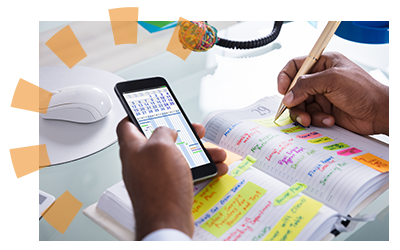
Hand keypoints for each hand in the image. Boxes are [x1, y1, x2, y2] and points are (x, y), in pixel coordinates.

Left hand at [116, 117, 227, 239]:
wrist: (167, 222)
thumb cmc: (160, 186)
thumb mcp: (162, 146)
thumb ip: (163, 131)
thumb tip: (167, 130)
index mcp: (133, 148)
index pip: (127, 125)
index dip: (138, 114)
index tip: (150, 109)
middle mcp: (142, 162)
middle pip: (161, 140)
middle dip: (182, 133)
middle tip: (195, 130)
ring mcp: (155, 176)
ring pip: (178, 156)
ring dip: (198, 152)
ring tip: (214, 152)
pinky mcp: (168, 188)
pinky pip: (185, 173)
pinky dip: (200, 169)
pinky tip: (214, 168)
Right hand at [277, 52, 388, 134]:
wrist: (378, 113)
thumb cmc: (364, 91)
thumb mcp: (332, 80)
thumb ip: (306, 85)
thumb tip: (288, 96)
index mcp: (323, 64)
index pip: (295, 66)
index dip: (285, 77)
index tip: (282, 90)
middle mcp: (320, 79)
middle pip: (294, 89)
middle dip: (294, 102)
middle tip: (298, 109)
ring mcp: (321, 96)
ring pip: (299, 105)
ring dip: (305, 114)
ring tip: (312, 119)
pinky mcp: (323, 111)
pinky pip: (309, 116)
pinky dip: (315, 120)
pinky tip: (328, 120)